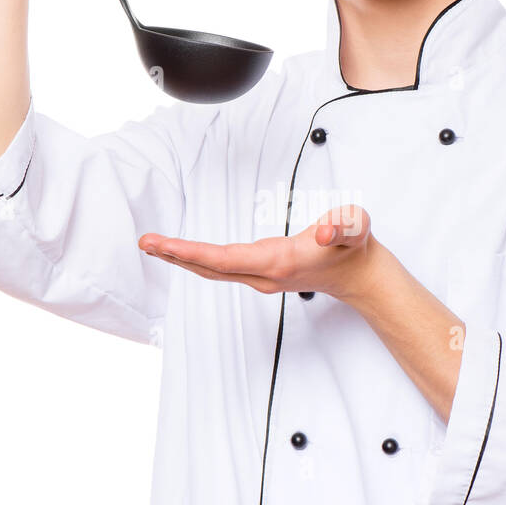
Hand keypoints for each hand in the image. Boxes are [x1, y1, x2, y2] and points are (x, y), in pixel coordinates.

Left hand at [139, 205, 378, 301]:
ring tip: (154, 246)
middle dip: (176, 255)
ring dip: (182, 258)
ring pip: (213, 270)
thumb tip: (323, 233)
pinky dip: (198, 259)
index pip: (225, 258)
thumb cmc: (354, 247)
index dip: (191, 251)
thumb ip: (343, 226)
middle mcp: (265, 274)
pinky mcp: (261, 274)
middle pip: (211, 268)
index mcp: (279, 261)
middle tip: (146, 242)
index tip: (164, 244)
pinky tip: (183, 253)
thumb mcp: (356, 227)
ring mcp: (261, 277)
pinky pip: (221, 269)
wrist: (360, 275)